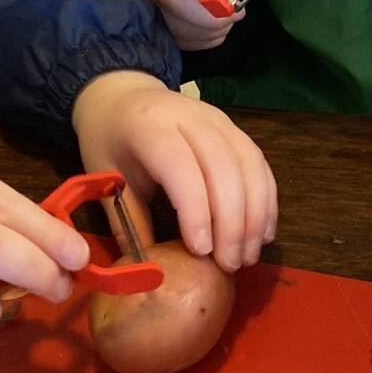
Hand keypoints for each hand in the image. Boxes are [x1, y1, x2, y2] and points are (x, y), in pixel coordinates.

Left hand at [71, 71, 276, 272]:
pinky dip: (266, 201)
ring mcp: (218, 120)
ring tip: (247, 256)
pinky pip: (259, 164)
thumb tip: (149, 275)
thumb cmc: (110, 141)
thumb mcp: (106, 178)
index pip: (181, 166)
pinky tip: (262, 234)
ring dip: (255, 216)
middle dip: (232, 222)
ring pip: (249, 166)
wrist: (122, 97)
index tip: (201, 252)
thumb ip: (129, 222)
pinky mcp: (235, 128)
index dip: (196, 210)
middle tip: (229, 265)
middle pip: (224, 168)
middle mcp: (190, 117)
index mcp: (149, 126)